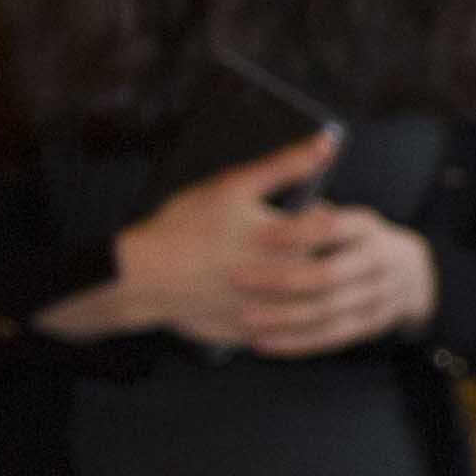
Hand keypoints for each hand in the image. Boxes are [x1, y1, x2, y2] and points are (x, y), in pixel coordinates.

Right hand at [41, 134, 341, 346]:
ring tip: (272, 269)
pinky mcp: (251, 334)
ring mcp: (271, 313)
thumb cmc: (186, 226)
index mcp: (293, 244)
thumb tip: (328, 140)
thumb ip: (286, 164)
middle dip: (311, 251)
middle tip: (285, 243)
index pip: (334, 228)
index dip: (319, 215)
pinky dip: (274, 313)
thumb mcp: (236, 186)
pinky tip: (255, 297)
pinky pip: (278, 330)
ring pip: (306, 303)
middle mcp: (290, 282)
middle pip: (325, 266)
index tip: (303, 213)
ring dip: (299, 286)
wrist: (140, 275)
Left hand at [230, 203, 438, 356]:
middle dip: (280, 278)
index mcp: (367, 228)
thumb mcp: (336, 214)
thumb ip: (306, 211)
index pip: (332, 228)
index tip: (254, 236)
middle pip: (329, 274)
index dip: (295, 232)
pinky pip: (331, 337)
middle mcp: (380, 261)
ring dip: (283, 317)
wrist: (406, 271)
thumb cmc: (348, 238)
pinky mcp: (373, 324)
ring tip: (242, 318)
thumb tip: (271, 207)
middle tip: (236, 278)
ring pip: (328, 311)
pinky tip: (261, 342)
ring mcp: (381, 296)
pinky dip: (295, 341)